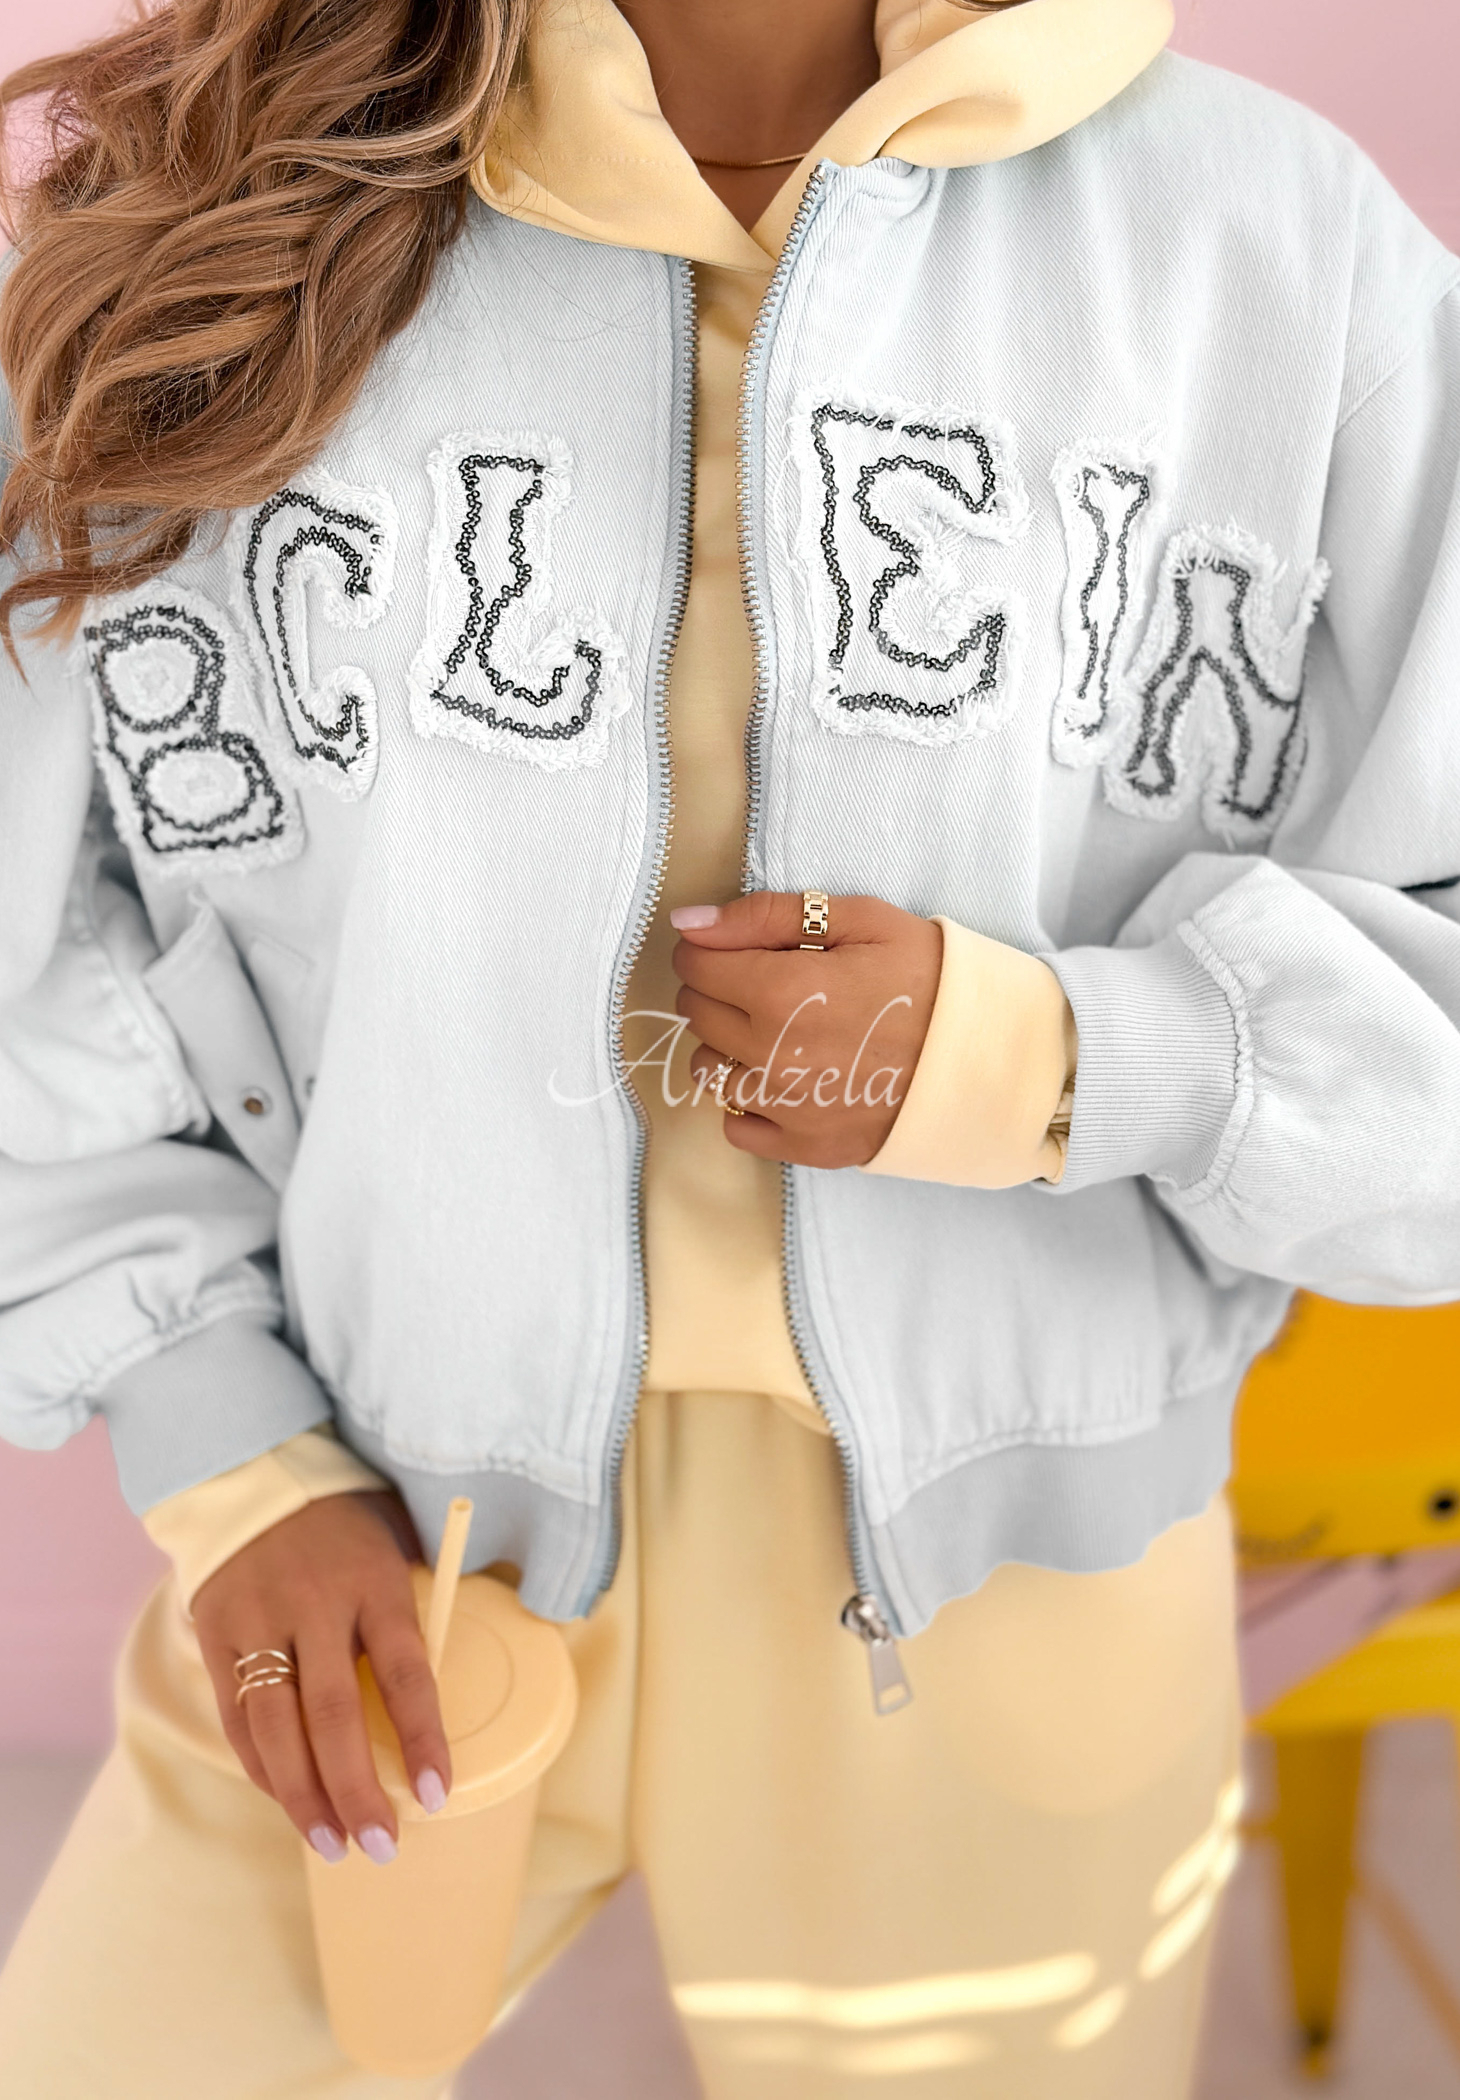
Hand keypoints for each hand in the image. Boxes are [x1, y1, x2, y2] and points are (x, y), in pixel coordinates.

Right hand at [192, 1490, 448, 1865]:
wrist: (256, 1481)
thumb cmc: (348, 1527)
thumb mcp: (397, 1549)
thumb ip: (416, 1613)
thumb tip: (452, 1696)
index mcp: (374, 1581)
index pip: (406, 1672)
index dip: (422, 1738)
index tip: (436, 1794)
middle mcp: (314, 1604)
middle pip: (334, 1714)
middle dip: (357, 1790)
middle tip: (381, 1845)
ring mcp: (258, 1622)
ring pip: (277, 1727)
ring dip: (304, 1796)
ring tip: (332, 1844)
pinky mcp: (217, 1637)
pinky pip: (238, 1718)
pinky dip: (263, 1767)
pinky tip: (288, 1800)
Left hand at [670, 891, 940, 1167]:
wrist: (989, 1053)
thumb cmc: (929, 977)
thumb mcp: (860, 921)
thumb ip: (766, 916)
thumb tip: (688, 921)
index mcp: (782, 992)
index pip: (695, 965)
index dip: (709, 948)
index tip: (737, 948)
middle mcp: (773, 1055)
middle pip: (697, 1015)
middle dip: (718, 990)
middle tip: (766, 982)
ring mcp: (787, 1108)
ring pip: (708, 1071)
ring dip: (726, 1046)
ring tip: (775, 1031)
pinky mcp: (806, 1147)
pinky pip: (736, 1125)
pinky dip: (747, 1100)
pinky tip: (784, 1078)